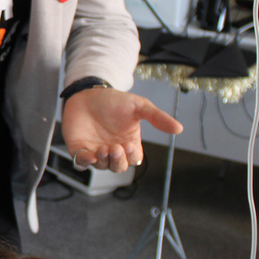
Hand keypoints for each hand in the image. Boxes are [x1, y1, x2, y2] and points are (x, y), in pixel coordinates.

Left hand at [61, 88, 182, 172]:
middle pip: (119, 167)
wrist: (87, 92)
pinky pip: (82, 163)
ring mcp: (96, 150)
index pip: (134, 158)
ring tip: (103, 148)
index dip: (132, 155)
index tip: (130, 145)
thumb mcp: (139, 106)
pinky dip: (85, 162)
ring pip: (102, 167)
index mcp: (129, 142)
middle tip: (115, 148)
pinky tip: (89, 155)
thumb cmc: (113, 100)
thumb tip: (179, 128)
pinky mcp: (79, 149)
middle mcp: (113, 149)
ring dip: (104, 161)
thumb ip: (157, 118)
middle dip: (118, 161)